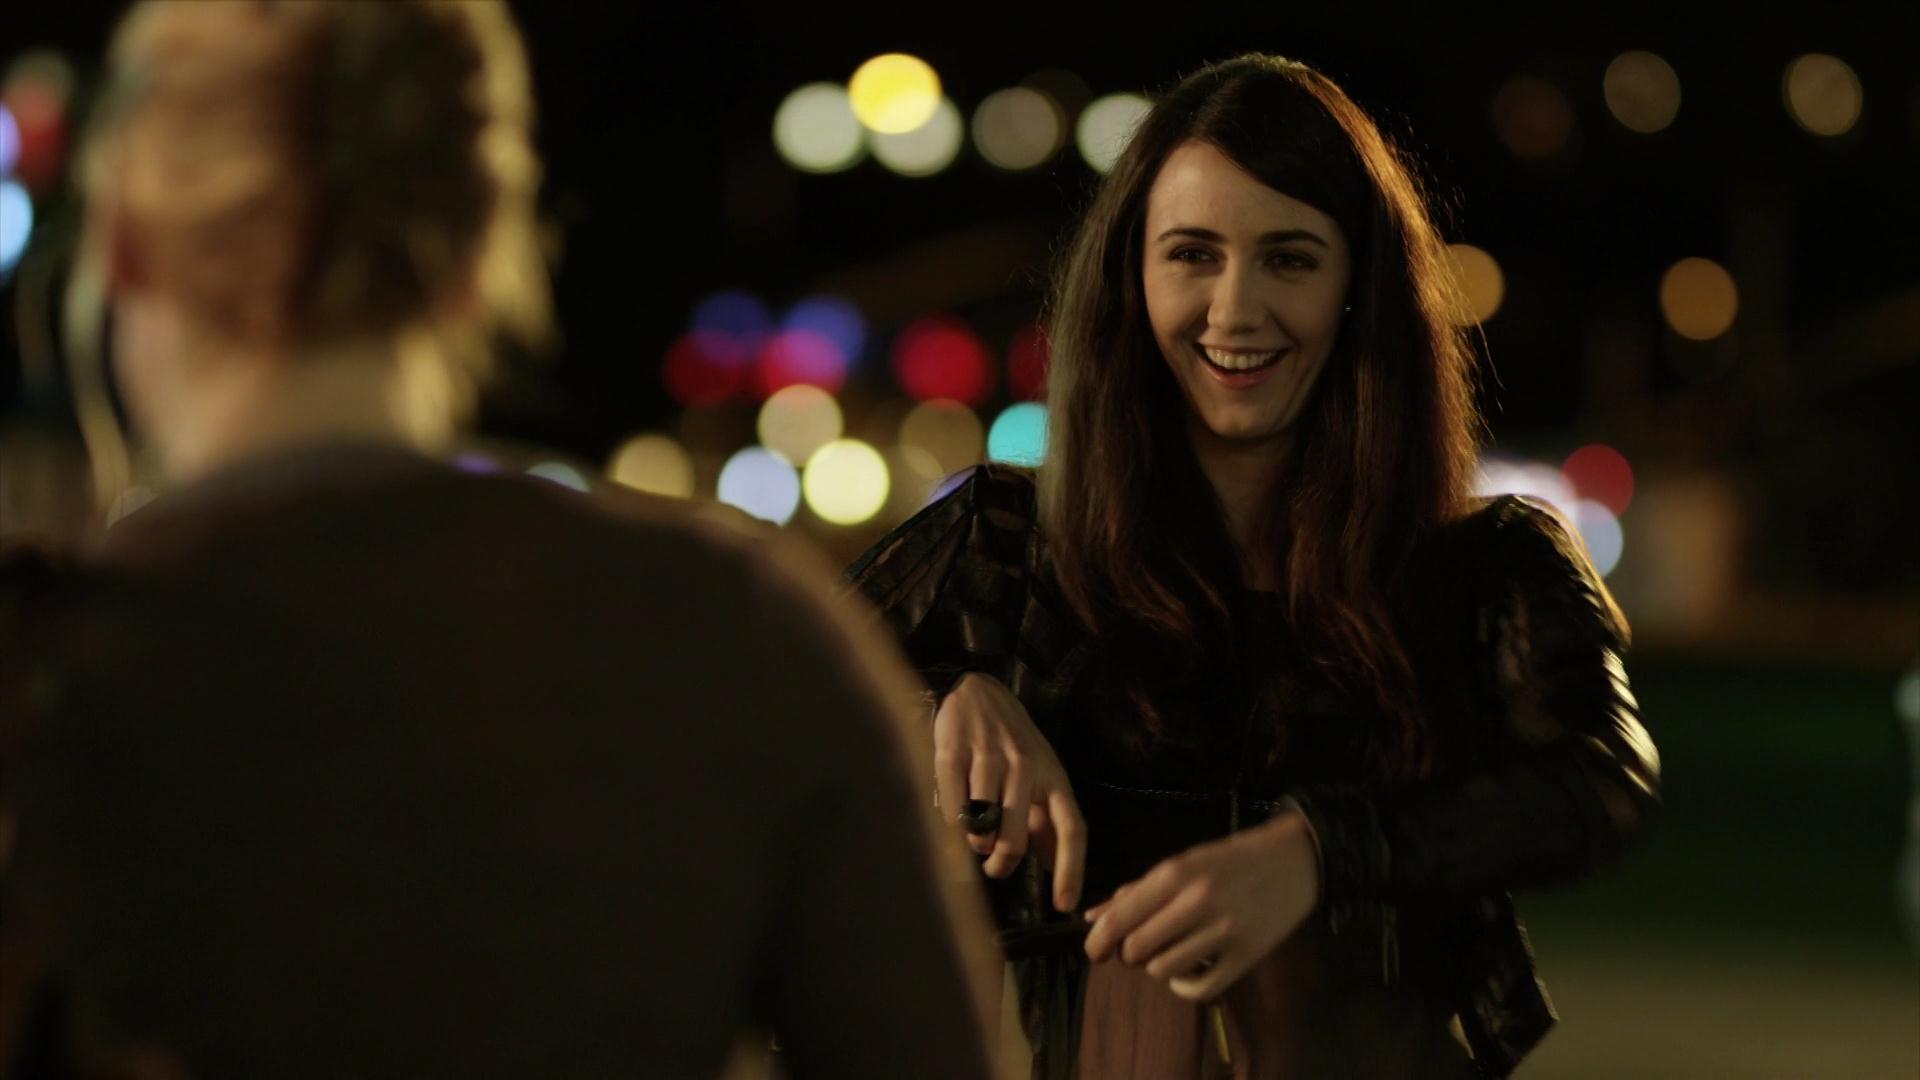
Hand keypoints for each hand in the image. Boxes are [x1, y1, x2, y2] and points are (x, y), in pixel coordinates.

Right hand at [933, 673, 1085, 910]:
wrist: (976, 689)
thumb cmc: (1012, 742)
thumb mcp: (1040, 776)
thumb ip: (1047, 820)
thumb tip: (1054, 865)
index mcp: (1053, 776)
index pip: (1072, 828)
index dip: (1070, 869)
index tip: (1064, 903)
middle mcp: (1026, 766)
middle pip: (1018, 837)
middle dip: (1004, 863)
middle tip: (996, 869)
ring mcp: (989, 758)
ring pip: (983, 825)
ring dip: (977, 843)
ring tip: (975, 837)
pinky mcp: (953, 752)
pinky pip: (952, 807)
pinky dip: (952, 822)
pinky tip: (956, 817)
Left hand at [1081, 808, 1319, 1000]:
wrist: (1296, 859)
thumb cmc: (1231, 859)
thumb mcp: (1182, 862)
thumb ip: (1136, 891)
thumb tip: (1091, 918)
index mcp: (1174, 873)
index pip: (1118, 920)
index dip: (1097, 943)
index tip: (1095, 952)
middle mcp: (1196, 901)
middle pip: (1136, 950)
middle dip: (1129, 953)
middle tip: (1140, 947)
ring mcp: (1224, 931)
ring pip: (1163, 971)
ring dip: (1158, 968)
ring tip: (1170, 953)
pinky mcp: (1247, 955)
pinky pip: (1200, 990)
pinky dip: (1185, 986)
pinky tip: (1188, 973)